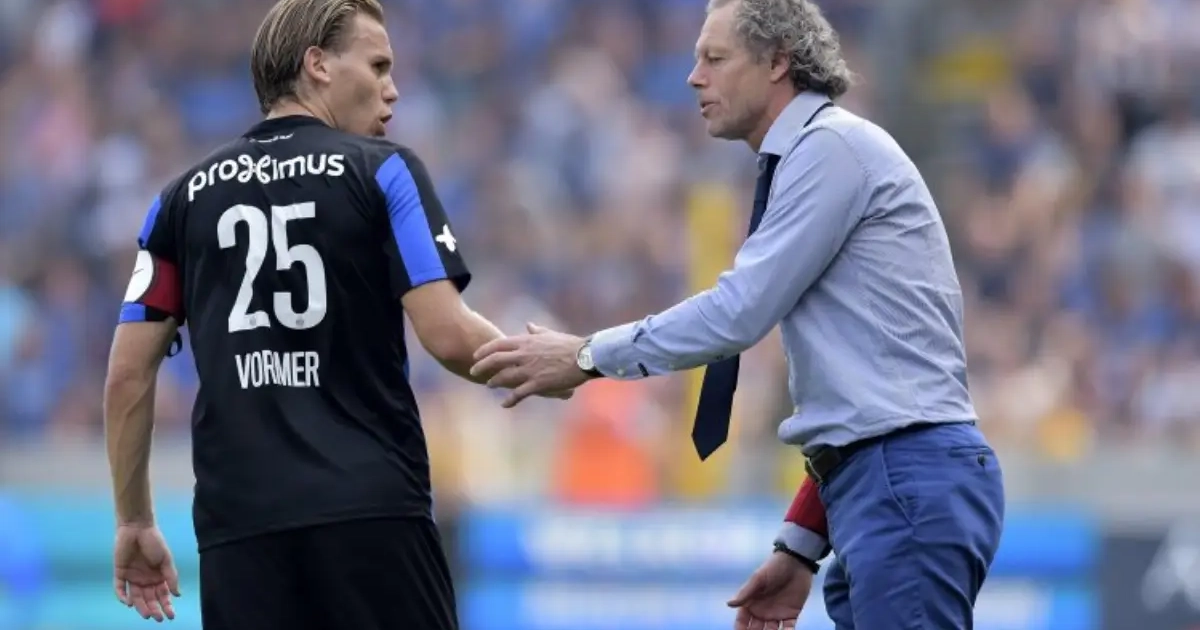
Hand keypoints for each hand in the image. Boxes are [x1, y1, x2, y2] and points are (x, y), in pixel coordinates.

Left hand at [113, 523, 180, 621]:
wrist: (137, 528)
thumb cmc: (155, 542)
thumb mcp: (166, 559)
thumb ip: (171, 576)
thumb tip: (177, 594)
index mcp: (158, 576)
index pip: (162, 595)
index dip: (167, 605)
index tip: (171, 615)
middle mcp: (145, 579)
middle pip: (149, 598)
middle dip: (154, 609)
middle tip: (158, 618)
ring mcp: (132, 577)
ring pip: (135, 597)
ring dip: (140, 606)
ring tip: (146, 614)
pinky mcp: (120, 573)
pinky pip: (119, 588)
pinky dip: (122, 596)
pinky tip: (128, 603)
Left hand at [471, 323, 589, 407]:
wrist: (584, 357)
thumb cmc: (570, 344)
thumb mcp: (550, 334)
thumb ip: (536, 330)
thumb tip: (528, 325)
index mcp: (527, 341)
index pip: (499, 344)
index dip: (484, 350)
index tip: (476, 355)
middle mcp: (524, 355)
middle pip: (495, 360)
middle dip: (481, 366)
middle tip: (473, 370)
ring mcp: (530, 370)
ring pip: (504, 377)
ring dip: (494, 382)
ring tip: (488, 385)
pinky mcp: (538, 384)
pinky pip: (519, 393)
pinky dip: (510, 400)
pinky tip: (504, 404)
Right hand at [727, 552, 814, 629]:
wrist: (796, 561)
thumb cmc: (774, 567)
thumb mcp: (758, 579)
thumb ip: (745, 592)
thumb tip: (729, 604)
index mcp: (751, 603)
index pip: (742, 621)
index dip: (740, 629)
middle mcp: (762, 611)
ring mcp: (777, 614)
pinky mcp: (791, 614)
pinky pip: (789, 628)